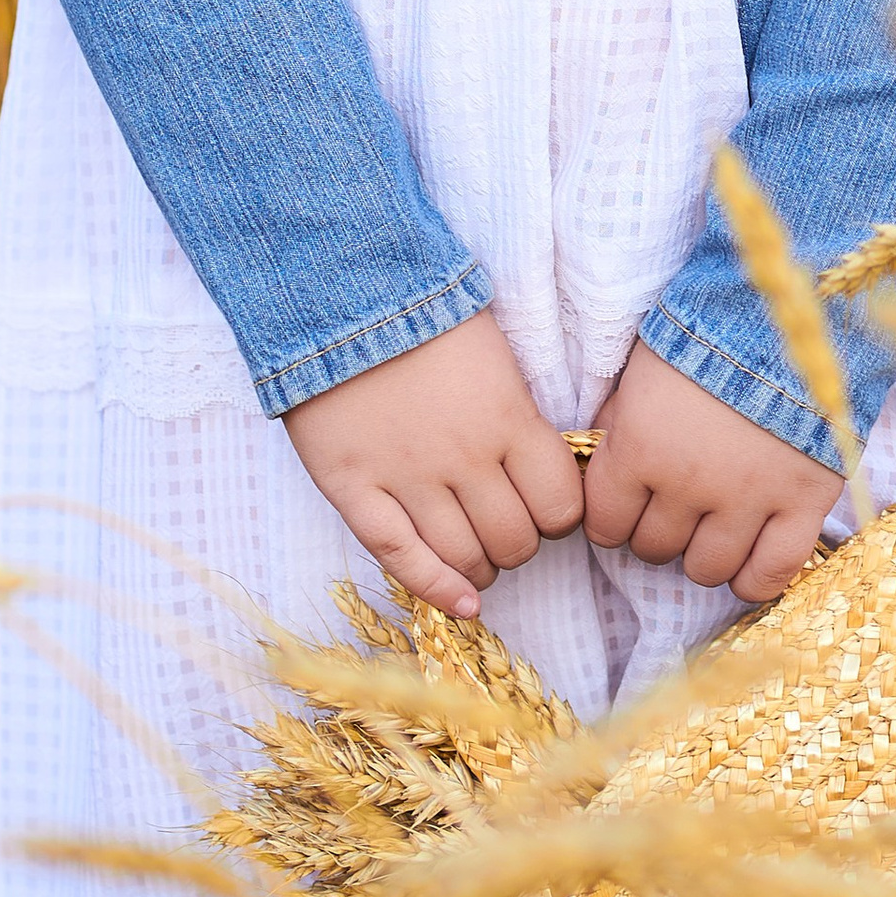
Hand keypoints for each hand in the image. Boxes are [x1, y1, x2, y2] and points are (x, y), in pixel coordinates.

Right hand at [283, 311, 583, 619]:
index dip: (559, 515)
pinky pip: (401, 556)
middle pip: (515, 539)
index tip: (546, 507)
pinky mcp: (354, 489)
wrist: (336, 292)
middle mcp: (464, 458)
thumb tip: (541, 464)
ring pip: (463, 556)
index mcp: (507, 420)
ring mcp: (407, 479)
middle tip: (505, 528)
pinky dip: (434, 588)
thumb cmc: (421, 313)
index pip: (559, 504)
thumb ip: (516, 413)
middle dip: (519, 543)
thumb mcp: (493, 354)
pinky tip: (460, 604)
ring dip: (481, 567)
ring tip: (478, 559)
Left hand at [582, 340, 842, 601]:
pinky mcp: (803, 503)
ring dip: (703, 553)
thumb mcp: (643, 368)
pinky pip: (771, 572)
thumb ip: (620, 421)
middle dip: (658, 530)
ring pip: (707, 569)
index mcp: (640, 448)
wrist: (791, 311)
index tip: (627, 504)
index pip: (605, 525)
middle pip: (654, 548)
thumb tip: (604, 457)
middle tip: (675, 505)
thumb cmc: (709, 331)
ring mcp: (748, 499)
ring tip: (713, 525)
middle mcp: (688, 484)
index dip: (613, 517)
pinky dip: (756, 577)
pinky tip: (749, 559)